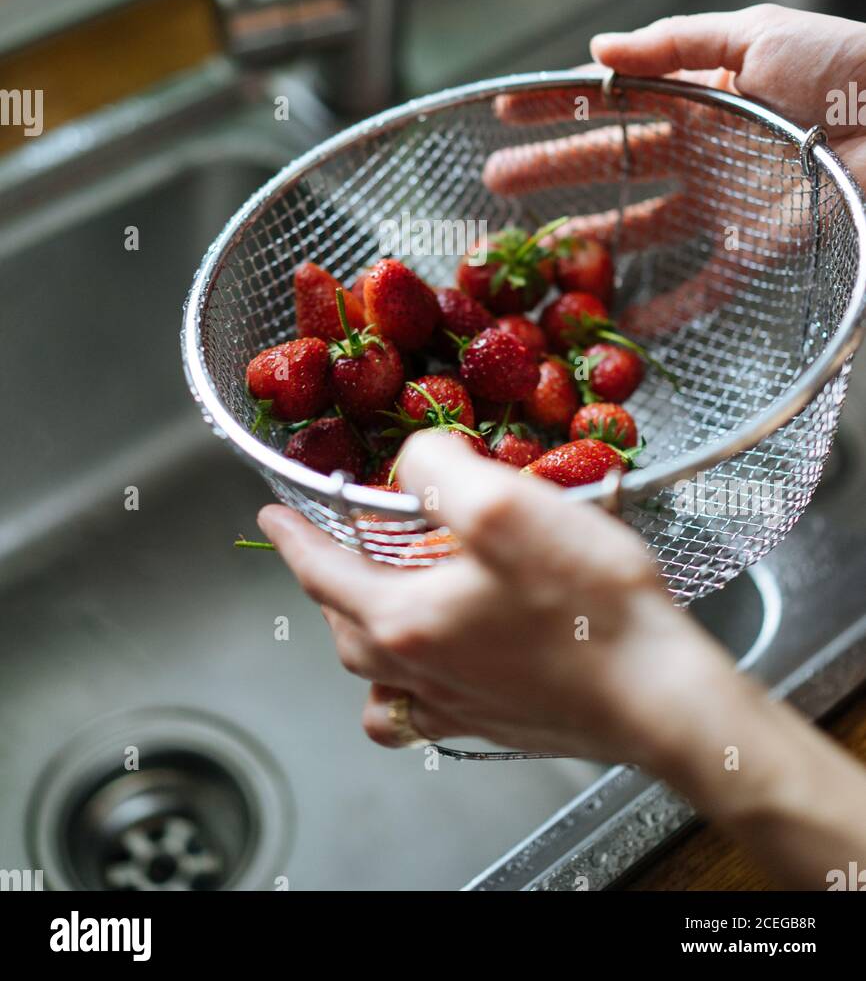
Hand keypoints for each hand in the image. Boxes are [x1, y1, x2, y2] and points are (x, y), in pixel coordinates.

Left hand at [258, 431, 734, 764]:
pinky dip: (411, 687)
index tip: (271, 517)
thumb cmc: (590, 607)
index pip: (321, 573)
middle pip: (344, 628)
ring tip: (380, 604)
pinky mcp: (497, 726)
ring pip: (377, 678)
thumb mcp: (506, 506)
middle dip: (328, 584)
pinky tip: (442, 665)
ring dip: (364, 636)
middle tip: (335, 548)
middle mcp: (418, 673)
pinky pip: (424, 713)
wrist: (660, 697)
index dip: (292, 538)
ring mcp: (456, 707)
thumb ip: (439, 469)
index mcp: (405, 619)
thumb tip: (412, 458)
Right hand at [484, 5, 865, 334]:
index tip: (503, 110)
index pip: (611, 99)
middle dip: (550, 170)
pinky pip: (700, 287)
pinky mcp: (754, 251)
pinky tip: (618, 318)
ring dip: (590, 240)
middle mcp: (701, 150)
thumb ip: (674, 43)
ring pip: (640, 226)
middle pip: (610, 163)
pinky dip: (662, 308)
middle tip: (494, 182)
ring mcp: (722, 203)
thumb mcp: (755, 34)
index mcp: (698, 92)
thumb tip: (597, 48)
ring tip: (538, 254)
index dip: (557, 104)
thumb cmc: (841, 66)